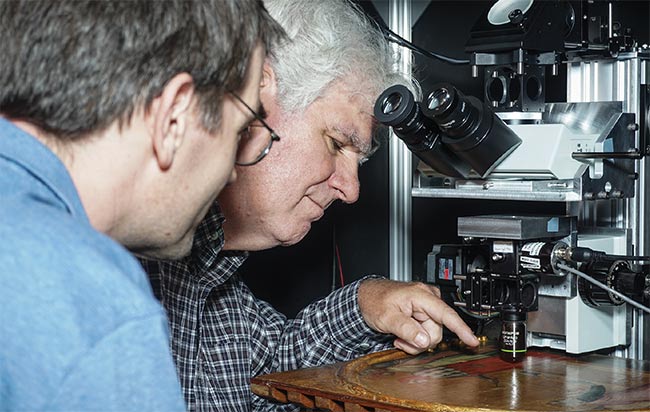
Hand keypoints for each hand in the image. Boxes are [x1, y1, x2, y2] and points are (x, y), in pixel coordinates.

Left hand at [358, 279, 478, 353]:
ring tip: (399, 335)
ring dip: (415, 341)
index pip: (446, 314)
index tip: (472, 340)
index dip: (461, 329)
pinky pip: (426, 332)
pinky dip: (415, 338)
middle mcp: (428, 299)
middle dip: (419, 341)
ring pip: (431, 335)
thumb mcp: (387, 317)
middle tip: (400, 340)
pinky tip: (403, 334)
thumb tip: (424, 341)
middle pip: (436, 331)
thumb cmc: (375, 301)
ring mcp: (427, 307)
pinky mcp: (424, 314)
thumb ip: (406, 329)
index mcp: (421, 295)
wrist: (367, 297)